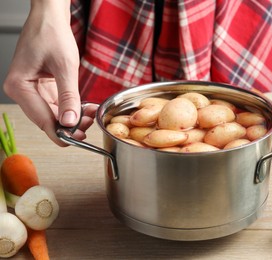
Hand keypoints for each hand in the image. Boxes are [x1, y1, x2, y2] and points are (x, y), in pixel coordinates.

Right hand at [2, 0, 82, 145]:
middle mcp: (21, 91)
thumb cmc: (52, 34)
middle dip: (72, 124)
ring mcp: (31, 90)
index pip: (42, 120)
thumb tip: (70, 123)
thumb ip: (68, 97)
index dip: (62, 133)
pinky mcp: (41, 88)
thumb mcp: (65, 67)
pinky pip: (57, 104)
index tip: (80, 140)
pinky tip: (87, 107)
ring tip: (92, 112)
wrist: (50, 17)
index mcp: (19, 87)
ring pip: (54, 114)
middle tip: (92, 122)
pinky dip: (72, 107)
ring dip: (74, 117)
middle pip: (47, 119)